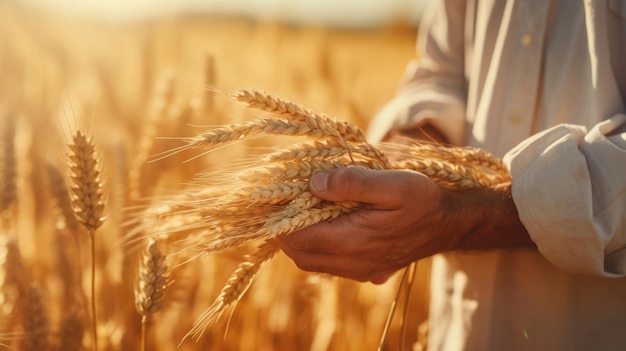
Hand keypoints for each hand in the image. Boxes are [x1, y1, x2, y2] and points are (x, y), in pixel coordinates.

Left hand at [275, 167, 453, 283]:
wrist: (449, 224)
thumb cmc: (423, 199)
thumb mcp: (392, 183)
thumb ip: (352, 183)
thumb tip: (315, 183)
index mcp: (354, 241)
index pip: (299, 237)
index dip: (280, 219)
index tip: (276, 196)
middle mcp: (353, 262)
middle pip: (300, 255)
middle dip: (285, 231)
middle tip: (284, 203)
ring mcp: (360, 270)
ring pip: (312, 262)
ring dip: (300, 240)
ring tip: (301, 212)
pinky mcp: (367, 271)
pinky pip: (330, 264)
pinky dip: (317, 247)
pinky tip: (324, 225)